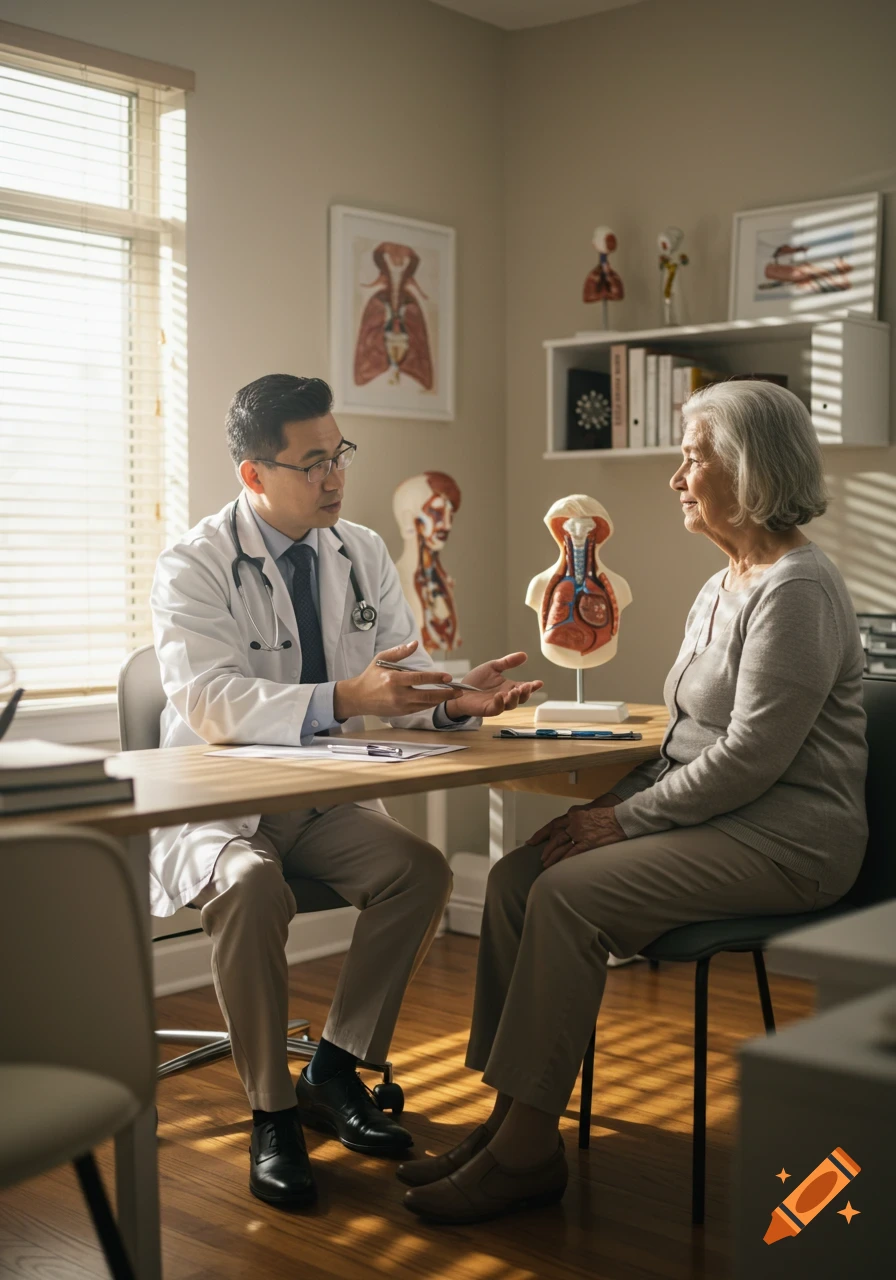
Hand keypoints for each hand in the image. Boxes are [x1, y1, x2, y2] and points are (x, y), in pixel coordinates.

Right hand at [333, 641, 458, 719]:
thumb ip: (399, 652)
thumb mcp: (381, 659)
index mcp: (394, 679)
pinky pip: (420, 708)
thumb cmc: (370, 676)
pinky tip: (439, 699)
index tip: (449, 677)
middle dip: (446, 694)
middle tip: (459, 691)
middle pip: (427, 695)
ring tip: (453, 695)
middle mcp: (398, 694)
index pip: (420, 679)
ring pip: (426, 704)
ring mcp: (400, 706)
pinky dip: (431, 704)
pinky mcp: (401, 713)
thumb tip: (415, 644)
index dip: (436, 678)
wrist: (358, 698)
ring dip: (441, 700)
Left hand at [443, 651, 542, 719]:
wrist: (459, 689)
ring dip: (515, 698)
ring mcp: (498, 704)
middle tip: (527, 686)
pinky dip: (499, 703)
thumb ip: (508, 662)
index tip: (539, 682)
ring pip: (511, 705)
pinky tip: (499, 696)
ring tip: (514, 691)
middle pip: (521, 698)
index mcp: (509, 686)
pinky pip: (496, 708)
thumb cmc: (477, 680)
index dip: (532, 686)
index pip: (524, 687)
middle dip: (526, 693)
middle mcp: (506, 696)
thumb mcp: (493, 667)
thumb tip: (524, 655)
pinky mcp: (488, 709)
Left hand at [539, 805, 626, 867]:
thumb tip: (572, 828)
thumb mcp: (590, 812)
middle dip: (546, 848)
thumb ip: (579, 819)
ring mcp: (580, 833)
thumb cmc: (609, 815)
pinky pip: (573, 853)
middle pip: (555, 837)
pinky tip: (559, 867)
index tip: (532, 841)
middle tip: (540, 857)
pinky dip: (564, 860)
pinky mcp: (588, 843)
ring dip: (553, 856)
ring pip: (561, 847)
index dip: (542, 834)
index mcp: (574, 814)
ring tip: (546, 864)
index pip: (554, 825)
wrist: (623, 818)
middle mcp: (574, 823)